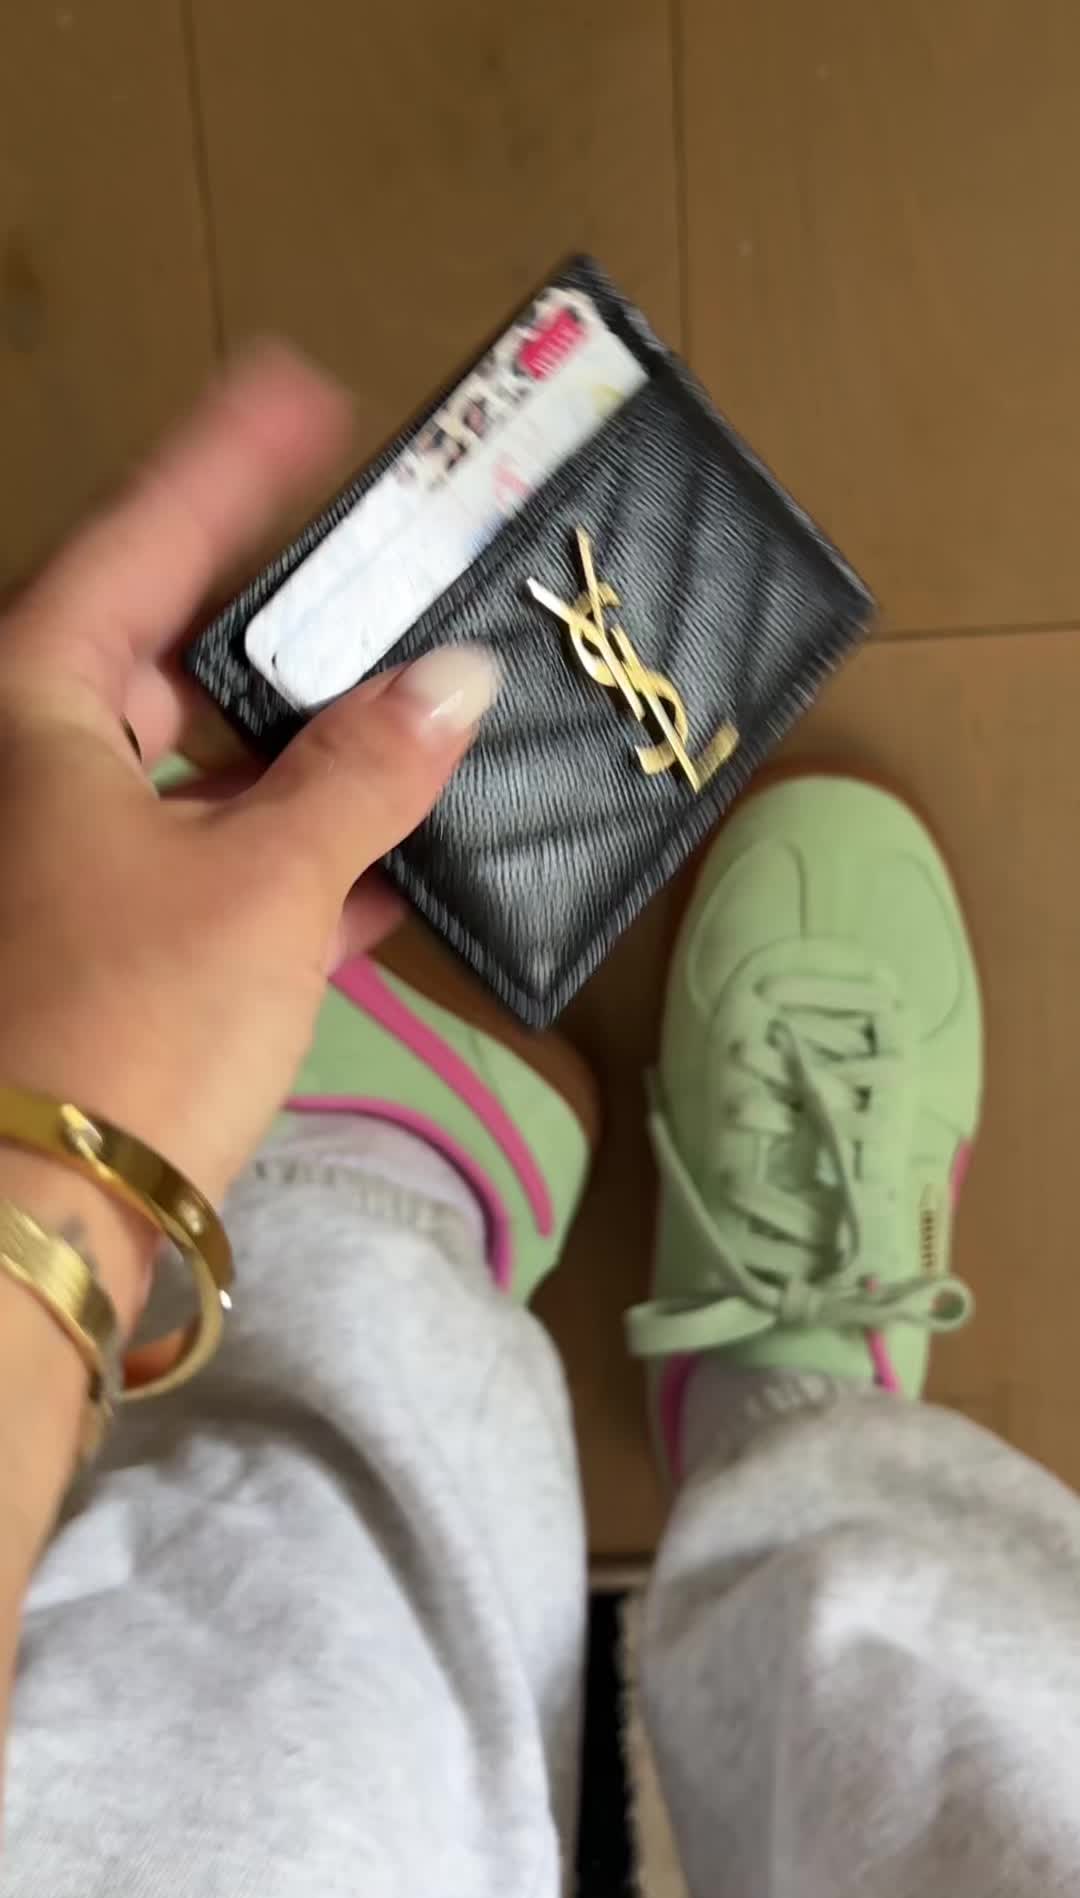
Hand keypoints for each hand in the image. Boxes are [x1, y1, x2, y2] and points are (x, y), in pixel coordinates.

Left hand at [0, 344, 497, 1211]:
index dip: (231, 462)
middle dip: (291, 636)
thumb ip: (365, 773)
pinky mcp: (102, 950)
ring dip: (309, 766)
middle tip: (392, 588)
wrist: (35, 1227)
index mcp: (38, 707)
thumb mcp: (265, 881)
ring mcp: (64, 863)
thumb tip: (456, 687)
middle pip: (174, 659)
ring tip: (418, 729)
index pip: (143, 541)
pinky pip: (208, 872)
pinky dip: (291, 868)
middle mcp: (34, 769)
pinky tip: (384, 877)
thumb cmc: (127, 1019)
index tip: (307, 391)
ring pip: (200, 776)